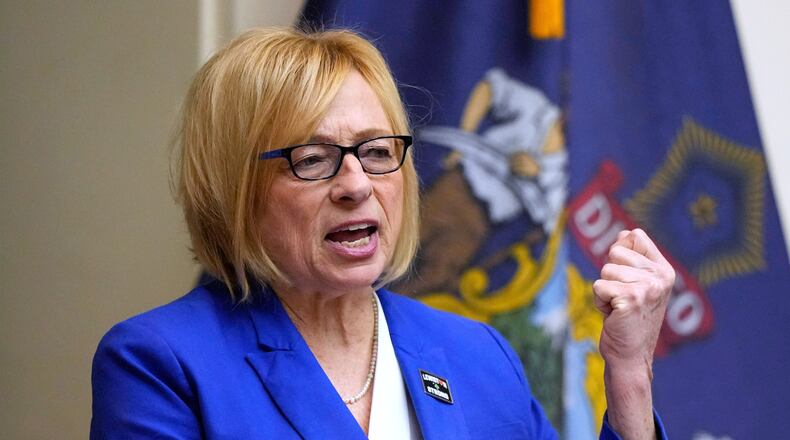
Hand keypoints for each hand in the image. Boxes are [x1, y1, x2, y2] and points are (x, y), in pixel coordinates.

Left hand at [593, 229, 674, 438]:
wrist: (630, 355)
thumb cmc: (628, 318)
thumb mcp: (635, 283)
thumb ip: (631, 257)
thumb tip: (623, 232)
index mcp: (664, 270)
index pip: (635, 234)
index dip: (621, 253)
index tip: (628, 278)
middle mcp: (660, 277)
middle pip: (615, 251)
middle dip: (610, 275)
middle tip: (621, 297)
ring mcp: (647, 288)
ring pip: (605, 270)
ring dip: (605, 290)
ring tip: (618, 307)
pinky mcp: (631, 299)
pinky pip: (598, 287)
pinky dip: (599, 302)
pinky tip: (613, 315)